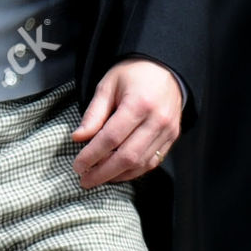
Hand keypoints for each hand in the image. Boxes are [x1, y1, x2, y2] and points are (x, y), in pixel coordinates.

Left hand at [71, 58, 182, 187]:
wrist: (165, 69)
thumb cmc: (132, 75)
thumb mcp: (107, 86)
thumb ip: (93, 113)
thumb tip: (78, 138)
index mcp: (138, 104)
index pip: (111, 138)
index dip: (92, 154)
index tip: (77, 165)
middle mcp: (157, 120)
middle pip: (127, 156)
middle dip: (103, 172)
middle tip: (84, 180)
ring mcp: (168, 131)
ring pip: (141, 163)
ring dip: (117, 175)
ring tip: (97, 178)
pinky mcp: (172, 138)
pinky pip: (152, 162)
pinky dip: (133, 171)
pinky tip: (117, 173)